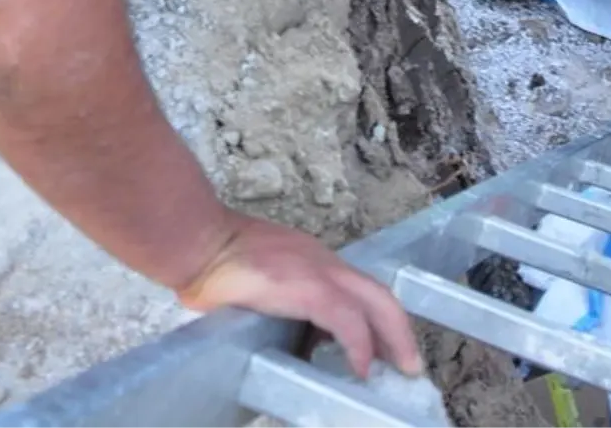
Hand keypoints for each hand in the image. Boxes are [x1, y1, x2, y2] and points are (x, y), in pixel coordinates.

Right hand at [177, 211, 420, 378]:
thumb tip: (280, 338)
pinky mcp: (306, 286)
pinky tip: (362, 366)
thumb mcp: (261, 283)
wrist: (199, 242)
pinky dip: (359, 342)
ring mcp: (317, 270)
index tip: (388, 344)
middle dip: (399, 329)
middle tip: (411, 364)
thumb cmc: (217, 264)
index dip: (379, 316)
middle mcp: (322, 261)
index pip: (358, 287)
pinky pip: (345, 318)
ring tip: (402, 368)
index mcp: (312, 261)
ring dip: (393, 336)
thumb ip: (279, 304)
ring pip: (373, 300)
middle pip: (377, 293)